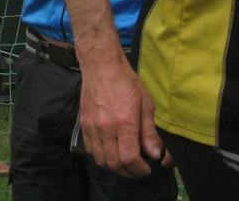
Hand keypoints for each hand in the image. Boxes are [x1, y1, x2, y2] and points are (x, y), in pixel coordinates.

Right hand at [79, 55, 165, 176]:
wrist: (101, 65)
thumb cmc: (126, 81)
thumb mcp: (146, 104)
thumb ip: (149, 132)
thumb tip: (155, 154)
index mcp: (124, 123)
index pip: (129, 158)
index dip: (139, 169)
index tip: (146, 168)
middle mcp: (106, 127)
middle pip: (114, 163)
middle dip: (128, 171)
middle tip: (137, 168)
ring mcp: (92, 126)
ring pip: (100, 159)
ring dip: (113, 165)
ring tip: (123, 161)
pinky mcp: (83, 123)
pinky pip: (90, 148)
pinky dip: (100, 155)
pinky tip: (109, 150)